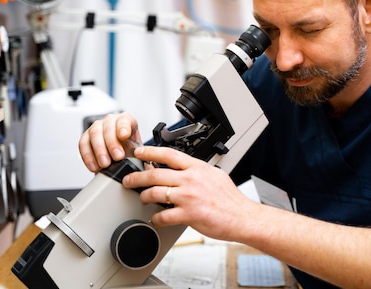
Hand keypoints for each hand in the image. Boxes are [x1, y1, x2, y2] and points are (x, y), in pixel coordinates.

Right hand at [78, 112, 142, 171]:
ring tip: (105, 164)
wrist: (121, 156)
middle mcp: (110, 121)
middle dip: (112, 143)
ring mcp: (97, 127)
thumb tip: (139, 160)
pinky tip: (94, 166)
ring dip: (99, 151)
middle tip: (117, 157)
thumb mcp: (138, 150)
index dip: (123, 127)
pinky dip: (88, 157)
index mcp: (126, 120)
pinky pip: (83, 144)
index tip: (124, 135)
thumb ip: (138, 152)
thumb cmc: (130, 150)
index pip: (124, 120)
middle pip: (108, 128)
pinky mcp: (86, 137)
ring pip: (95, 134)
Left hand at [123, 145, 257, 240]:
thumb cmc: (230, 199)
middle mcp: (191, 180)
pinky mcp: (189, 214)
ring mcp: (189, 197)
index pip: (169, 154)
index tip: (139, 152)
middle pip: (155, 173)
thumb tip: (184, 169)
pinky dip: (156, 218)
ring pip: (155, 193)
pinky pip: (163, 216)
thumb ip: (198, 171)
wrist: (242, 216)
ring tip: (142, 199)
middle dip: (137, 177)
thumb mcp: (215, 175)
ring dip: (144, 196)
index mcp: (198, 168)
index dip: (150, 151)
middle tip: (129, 180)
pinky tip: (156, 219)